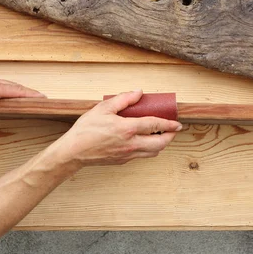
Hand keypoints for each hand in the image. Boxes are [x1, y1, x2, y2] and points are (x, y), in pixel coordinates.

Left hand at [0, 63, 44, 125]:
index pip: (16, 91)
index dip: (31, 95)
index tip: (43, 97)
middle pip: (14, 87)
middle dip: (28, 93)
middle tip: (39, 99)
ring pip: (5, 86)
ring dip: (17, 91)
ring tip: (25, 99)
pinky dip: (5, 90)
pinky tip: (3, 96)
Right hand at [53, 90, 181, 165]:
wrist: (74, 152)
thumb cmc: (86, 130)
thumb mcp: (103, 108)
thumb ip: (123, 99)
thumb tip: (138, 93)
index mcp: (127, 129)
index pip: (155, 125)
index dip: (169, 124)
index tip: (177, 123)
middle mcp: (130, 144)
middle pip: (160, 144)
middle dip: (170, 136)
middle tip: (173, 130)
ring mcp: (128, 155)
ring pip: (153, 152)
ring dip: (161, 144)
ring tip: (161, 135)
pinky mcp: (123, 161)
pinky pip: (142, 156)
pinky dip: (149, 149)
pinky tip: (145, 141)